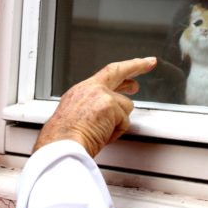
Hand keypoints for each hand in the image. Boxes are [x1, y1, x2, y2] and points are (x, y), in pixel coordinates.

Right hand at [33, 57, 156, 156]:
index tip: (131, 67)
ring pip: (125, 107)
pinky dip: (116, 132)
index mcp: (80, 91)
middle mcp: (90, 88)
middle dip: (137, 65)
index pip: (104, 76)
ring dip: (118, 122)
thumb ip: (93, 109)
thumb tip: (109, 115)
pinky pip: (124, 121)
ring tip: (100, 132)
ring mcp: (100, 94)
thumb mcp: (75, 117)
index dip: (120, 70)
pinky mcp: (110, 105)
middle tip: (148, 62)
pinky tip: (102, 136)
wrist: (59, 145)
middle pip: (118, 70)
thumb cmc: (64, 138)